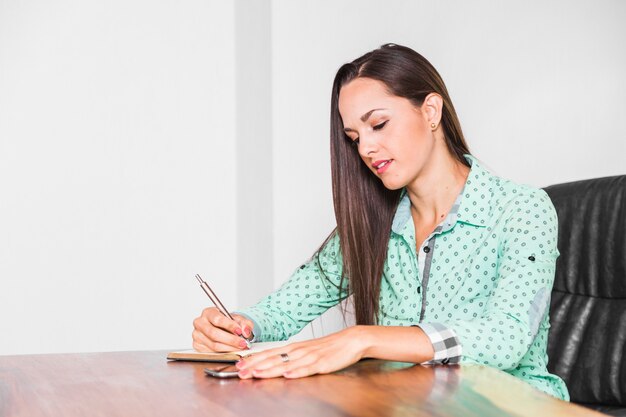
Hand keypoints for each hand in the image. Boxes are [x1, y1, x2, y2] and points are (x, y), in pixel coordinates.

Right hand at [192, 307, 253, 351]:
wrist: (223, 328)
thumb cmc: (228, 322)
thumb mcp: (239, 319)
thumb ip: (245, 323)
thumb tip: (245, 332)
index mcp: (208, 313)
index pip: (217, 319)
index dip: (229, 325)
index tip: (239, 331)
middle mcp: (200, 323)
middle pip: (214, 334)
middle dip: (231, 340)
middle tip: (242, 343)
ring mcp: (197, 335)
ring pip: (214, 345)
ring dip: (229, 348)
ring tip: (240, 348)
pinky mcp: (198, 346)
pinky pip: (211, 352)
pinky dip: (224, 353)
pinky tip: (232, 351)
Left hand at [235, 326, 367, 378]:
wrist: (350, 340)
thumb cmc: (328, 348)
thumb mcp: (306, 351)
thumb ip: (290, 357)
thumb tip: (274, 364)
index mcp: (294, 348)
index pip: (269, 353)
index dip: (253, 360)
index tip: (238, 365)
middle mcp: (298, 351)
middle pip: (273, 359)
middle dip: (255, 366)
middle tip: (240, 372)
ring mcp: (310, 357)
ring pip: (286, 363)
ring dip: (270, 369)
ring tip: (256, 373)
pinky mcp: (322, 363)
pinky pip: (308, 368)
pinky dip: (297, 372)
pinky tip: (288, 375)